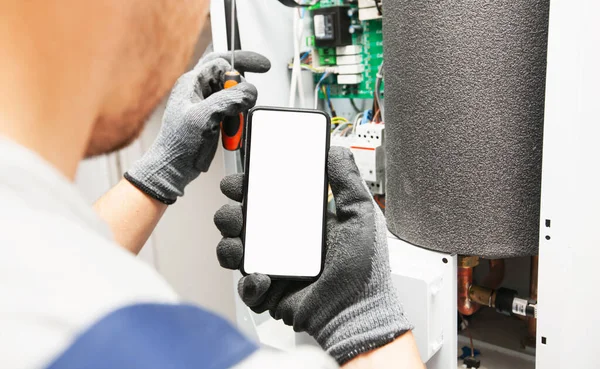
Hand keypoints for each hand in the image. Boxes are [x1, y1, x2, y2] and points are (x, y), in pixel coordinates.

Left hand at [125, 51, 270, 203]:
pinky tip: (230, 131)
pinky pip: (230, 109)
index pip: (220, 62)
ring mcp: (205, 104)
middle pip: (227, 74)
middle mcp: (198, 90)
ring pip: (231, 93)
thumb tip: (248, 91)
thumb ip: (228, 100)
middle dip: (241, 83)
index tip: (259, 69)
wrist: (174, 167)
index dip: (240, 65)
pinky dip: (236, 117)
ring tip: (233, 122)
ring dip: (238, 105)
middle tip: (256, 78)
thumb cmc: (178, 144)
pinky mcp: (211, 117)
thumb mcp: (204, 117)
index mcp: (191, 83)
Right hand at [214, 147, 411, 363]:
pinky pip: (246, 287)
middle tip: (237, 214)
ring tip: (239, 245)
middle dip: (230, 215)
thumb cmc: (365, 269)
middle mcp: (282, 243)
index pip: (265, 199)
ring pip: (234, 251)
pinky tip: (263, 279)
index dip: (247, 189)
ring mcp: (273, 268)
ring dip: (229, 245)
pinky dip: (249, 283)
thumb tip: (334, 151)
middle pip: (241, 222)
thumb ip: (347, 181)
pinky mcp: (269, 294)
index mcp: (299, 222)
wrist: (360, 313)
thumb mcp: (360, 216)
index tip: (239, 183)